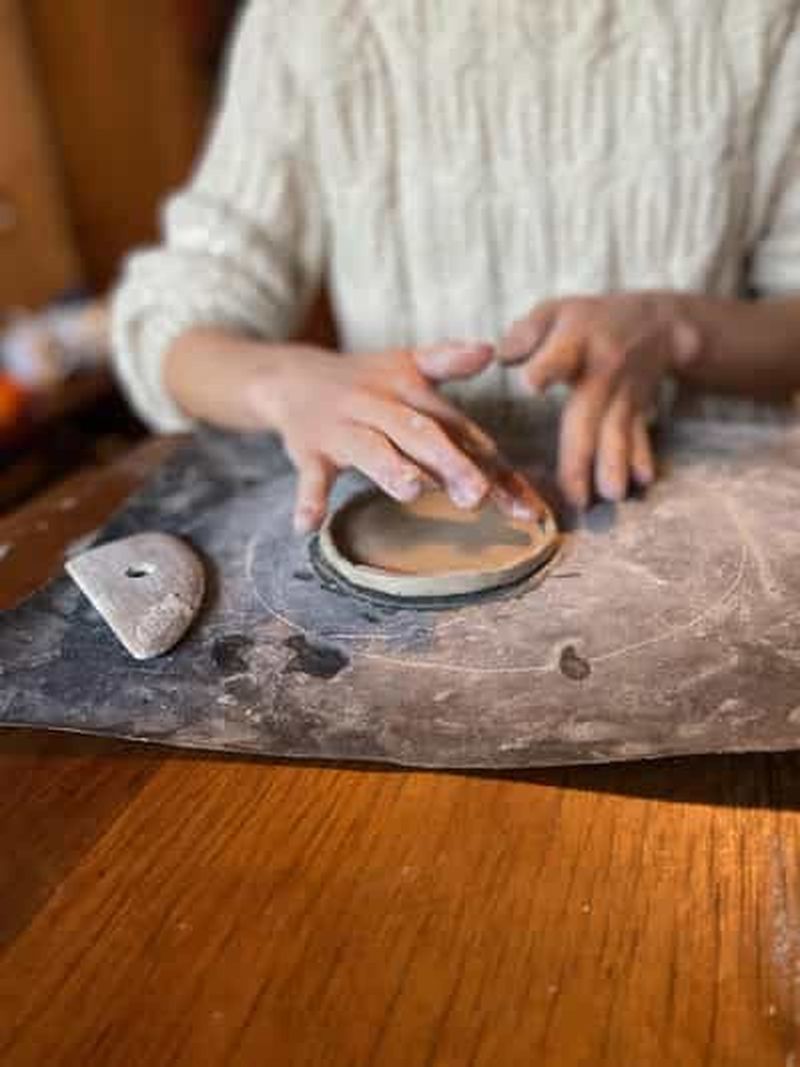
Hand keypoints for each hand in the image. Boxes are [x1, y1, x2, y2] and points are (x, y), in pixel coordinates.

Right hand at [251, 342, 543, 531]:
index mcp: (411, 391)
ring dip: (389, 468)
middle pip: (419, 434)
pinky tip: (308, 526)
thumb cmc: (364, 381)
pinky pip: (309, 476)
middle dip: (449, 463)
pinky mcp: (309, 449)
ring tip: (410, 490)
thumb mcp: (406, 365)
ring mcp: (343, 428)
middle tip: (477, 495)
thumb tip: (489, 350)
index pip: (461, 431)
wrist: (292, 376)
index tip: (530, 509)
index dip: (496, 468)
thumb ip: (449, 361)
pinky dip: (308, 499)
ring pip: (369, 448)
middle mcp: (380, 406)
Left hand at [499, 292, 700, 507]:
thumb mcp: (555, 311)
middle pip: (589, 413)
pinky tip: (643, 482)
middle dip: (583, 454)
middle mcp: (602, 370)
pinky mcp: (639, 408)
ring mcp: (624, 393)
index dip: (546, 367)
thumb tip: (501, 357)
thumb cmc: (588, 321)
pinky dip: (642, 458)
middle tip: (576, 493)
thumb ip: (526, 334)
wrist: (656, 323)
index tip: (532, 385)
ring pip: (618, 431)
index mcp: (575, 342)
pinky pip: (641, 434)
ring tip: (610, 495)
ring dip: (615, 464)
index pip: (559, 355)